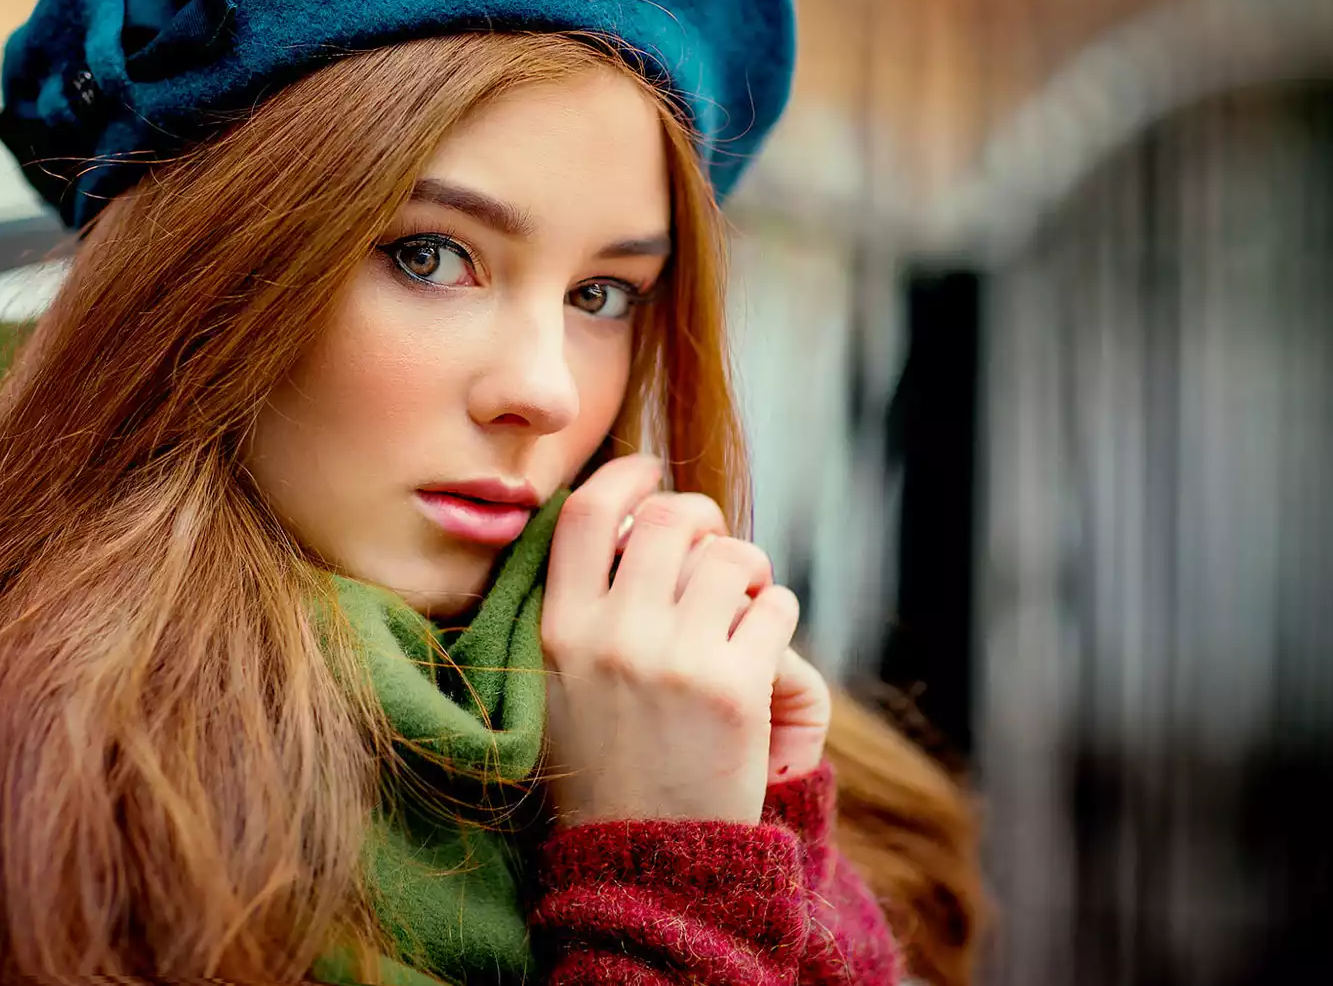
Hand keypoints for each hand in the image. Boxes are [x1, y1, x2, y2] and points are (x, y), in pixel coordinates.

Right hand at [540, 454, 822, 826]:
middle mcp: (611, 636)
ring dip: (747, 570)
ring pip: (732, 557)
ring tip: (742, 603)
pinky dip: (776, 613)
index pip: (583, 514)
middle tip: (712, 543)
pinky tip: (762, 646)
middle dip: (701, 518)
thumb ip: (579, 606)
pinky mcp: (733, 689)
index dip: (624, 477)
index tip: (650, 472)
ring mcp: (673, 660)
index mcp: (558, 630)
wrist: (641, 860)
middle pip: (668, 519)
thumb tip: (626, 519)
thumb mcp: (555, 683)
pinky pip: (774, 605)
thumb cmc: (602, 766)